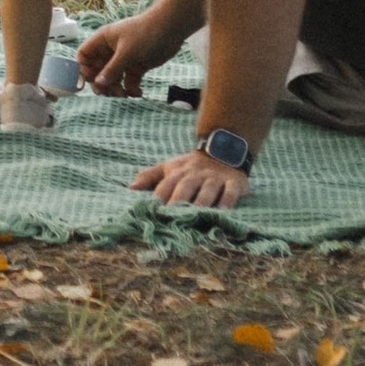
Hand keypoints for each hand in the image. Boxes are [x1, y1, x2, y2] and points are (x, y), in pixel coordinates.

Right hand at [78, 9, 177, 97]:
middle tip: (107, 93)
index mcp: (103, 41)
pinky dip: (131, 89)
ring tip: (125, 94)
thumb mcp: (127, 51)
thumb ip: (112, 69)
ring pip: (112, 79)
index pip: (84, 55)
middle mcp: (111, 50)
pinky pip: (128, 82)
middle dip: (101, 83)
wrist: (171, 29)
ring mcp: (124, 59)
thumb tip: (98, 84)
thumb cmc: (145, 33)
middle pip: (97, 71)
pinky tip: (138, 92)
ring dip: (116, 89)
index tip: (91, 80)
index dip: (84, 68)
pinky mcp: (137, 66)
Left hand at [132, 150, 250, 210]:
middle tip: (172, 216)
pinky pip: (230, 192)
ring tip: (197, 215)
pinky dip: (227, 201)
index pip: (166, 184)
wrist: (223, 149)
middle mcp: (196, 175)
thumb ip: (150, 177)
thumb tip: (130, 188)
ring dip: (202, 202)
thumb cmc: (190, 167)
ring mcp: (215, 178)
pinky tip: (222, 212)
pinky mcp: (233, 182)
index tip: (151, 211)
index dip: (159, 197)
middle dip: (178, 200)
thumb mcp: (169, 167)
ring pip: (208, 190)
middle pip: (186, 187)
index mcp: (178, 172)